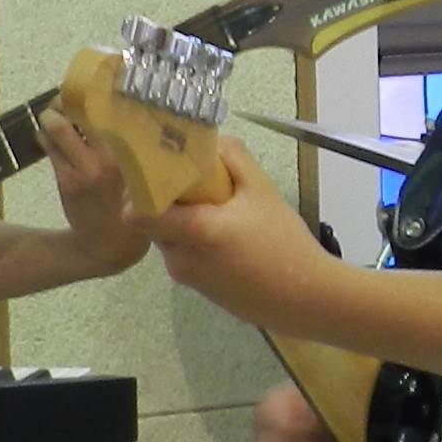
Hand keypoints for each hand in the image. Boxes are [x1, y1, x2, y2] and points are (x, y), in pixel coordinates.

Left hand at [34, 105, 147, 272]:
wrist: (109, 245)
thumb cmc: (133, 205)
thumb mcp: (144, 175)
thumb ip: (136, 147)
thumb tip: (121, 110)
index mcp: (133, 154)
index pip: (112, 110)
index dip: (97, 91)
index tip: (91, 84)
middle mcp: (110, 158)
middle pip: (79, 112)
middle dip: (66, 102)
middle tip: (66, 101)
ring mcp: (85, 169)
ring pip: (57, 127)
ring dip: (51, 118)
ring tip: (56, 118)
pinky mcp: (66, 180)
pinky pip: (49, 146)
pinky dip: (45, 137)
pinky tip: (50, 138)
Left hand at [138, 135, 333, 324]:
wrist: (306, 299)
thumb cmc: (284, 242)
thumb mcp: (262, 189)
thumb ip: (231, 157)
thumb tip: (205, 142)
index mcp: (193, 231)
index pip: (136, 213)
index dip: (140, 191)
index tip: (160, 172)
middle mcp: (179, 258)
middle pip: (151, 223)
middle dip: (166, 202)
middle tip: (196, 188)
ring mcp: (186, 278)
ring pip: (166, 240)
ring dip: (181, 222)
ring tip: (218, 213)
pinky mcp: (197, 290)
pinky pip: (182, 256)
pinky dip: (193, 242)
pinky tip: (227, 239)